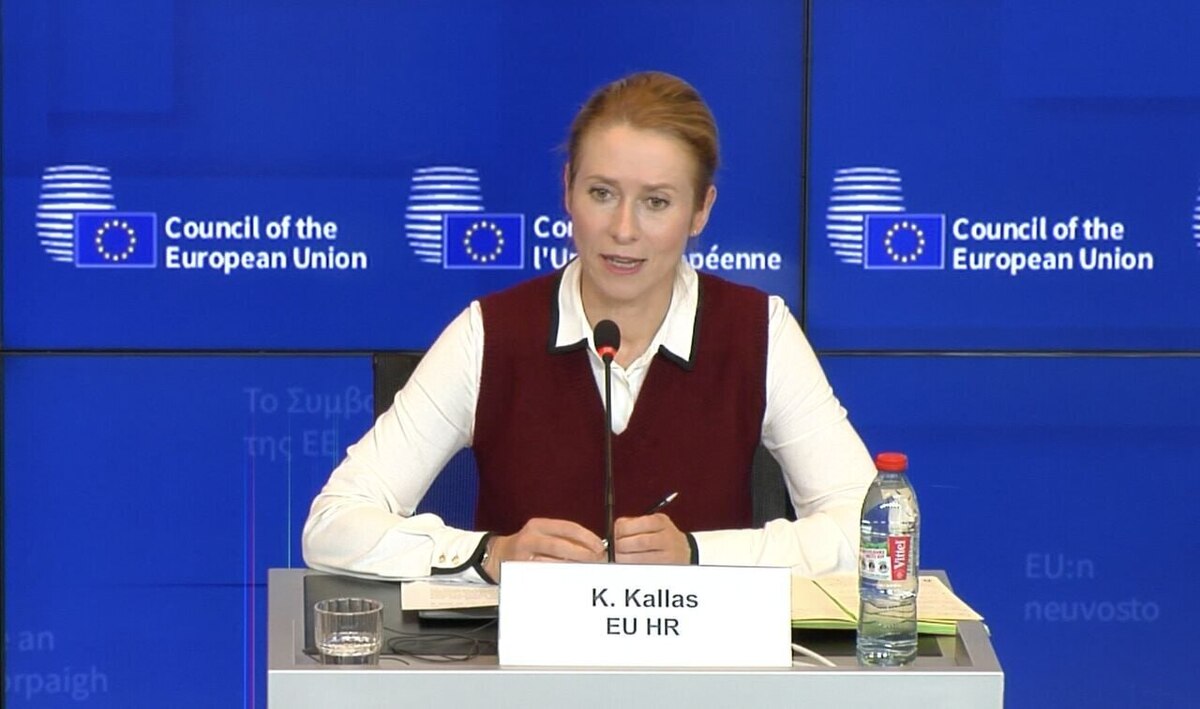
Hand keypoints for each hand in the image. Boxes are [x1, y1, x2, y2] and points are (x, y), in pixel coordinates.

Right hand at [484, 518, 605, 580]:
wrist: (497, 555)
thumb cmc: (528, 546)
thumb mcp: (544, 535)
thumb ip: (565, 539)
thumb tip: (593, 547)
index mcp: (539, 525)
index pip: (568, 527)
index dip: (586, 537)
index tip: (600, 546)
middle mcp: (530, 537)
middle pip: (560, 545)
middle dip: (582, 554)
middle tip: (597, 560)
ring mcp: (523, 555)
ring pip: (553, 562)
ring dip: (573, 567)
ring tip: (588, 570)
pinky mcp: (521, 571)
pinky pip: (545, 574)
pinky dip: (560, 577)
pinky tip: (571, 579)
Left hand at [613, 514, 689, 564]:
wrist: (683, 551)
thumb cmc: (660, 536)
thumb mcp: (651, 522)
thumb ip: (631, 523)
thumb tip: (613, 531)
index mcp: (660, 522)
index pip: (640, 523)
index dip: (622, 530)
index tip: (614, 534)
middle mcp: (667, 538)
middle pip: (640, 542)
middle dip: (621, 546)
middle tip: (613, 548)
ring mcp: (667, 556)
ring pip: (640, 559)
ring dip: (624, 559)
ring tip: (618, 558)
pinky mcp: (664, 569)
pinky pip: (643, 569)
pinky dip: (631, 567)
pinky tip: (627, 565)